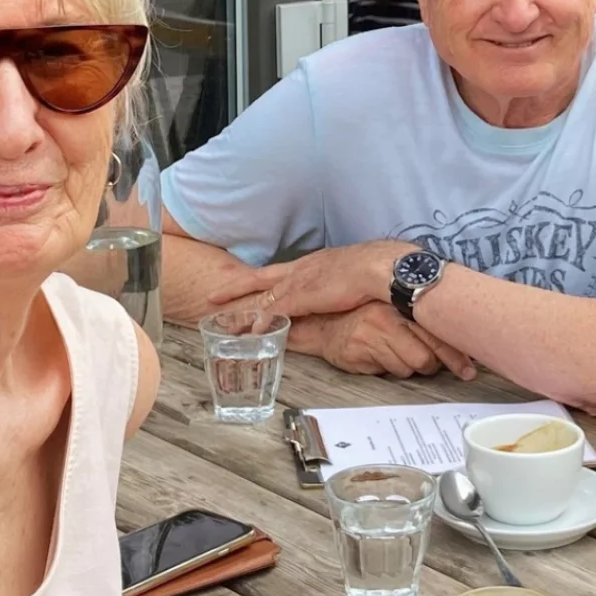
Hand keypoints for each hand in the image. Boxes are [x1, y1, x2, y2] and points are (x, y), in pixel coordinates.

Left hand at [210, 241, 415, 317]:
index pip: (278, 270)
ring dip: (244, 311)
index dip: (259, 278)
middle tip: (212, 297)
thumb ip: (337, 285)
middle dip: (235, 287)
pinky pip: (276, 310)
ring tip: (224, 323)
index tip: (242, 282)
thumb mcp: (350, 276)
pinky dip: (263, 320)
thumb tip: (338, 294)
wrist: (383, 266)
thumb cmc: (375, 270)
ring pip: (263, 296)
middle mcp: (301, 269)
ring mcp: (300, 282)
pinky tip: (252, 332)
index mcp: (312, 263)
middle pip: (260, 278)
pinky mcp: (304, 296)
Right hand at [308, 303, 475, 378]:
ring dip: (406, 366)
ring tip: (392, 352)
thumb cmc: (366, 318)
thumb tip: (458, 347)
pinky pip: (387, 371)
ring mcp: (372, 333)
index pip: (438, 332)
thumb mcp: (397, 312)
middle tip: (425, 362)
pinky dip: (386, 369)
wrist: (324, 322)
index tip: (467, 369)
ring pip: (409, 367)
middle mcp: (389, 315)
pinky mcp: (359, 349)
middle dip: (430, 365)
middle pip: (426, 356)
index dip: (456, 356)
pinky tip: (376, 356)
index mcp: (403, 302)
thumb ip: (423, 323)